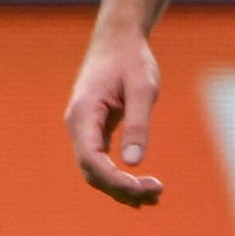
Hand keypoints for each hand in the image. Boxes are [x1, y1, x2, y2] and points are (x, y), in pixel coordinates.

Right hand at [66, 23, 165, 207]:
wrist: (117, 39)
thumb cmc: (131, 59)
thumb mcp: (142, 88)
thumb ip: (138, 125)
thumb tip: (134, 164)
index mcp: (84, 114)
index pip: (92, 160)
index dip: (116, 181)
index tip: (146, 187)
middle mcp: (77, 125)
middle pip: (92, 172)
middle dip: (121, 189)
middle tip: (157, 194)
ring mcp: (82, 129)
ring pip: (95, 170)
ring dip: (121, 188)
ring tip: (155, 196)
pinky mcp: (93, 130)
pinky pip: (100, 161)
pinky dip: (119, 176)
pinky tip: (141, 186)